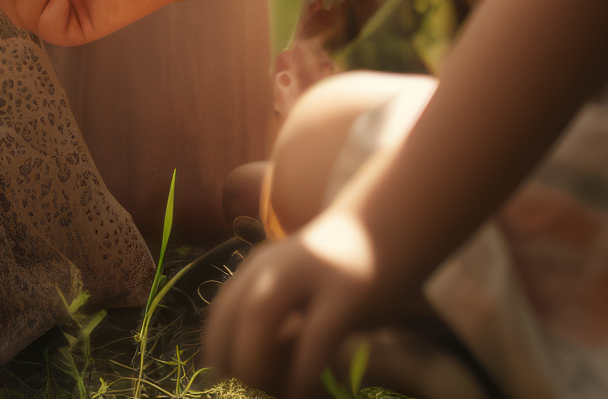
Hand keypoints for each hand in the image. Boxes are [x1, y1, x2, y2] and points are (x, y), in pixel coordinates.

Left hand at [203, 211, 412, 396]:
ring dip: (254, 367)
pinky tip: (297, 396)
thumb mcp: (305, 294)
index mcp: (259, 268)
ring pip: (259, 319)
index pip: (222, 314)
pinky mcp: (348, 292)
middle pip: (232, 316)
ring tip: (266, 397)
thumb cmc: (348, 275)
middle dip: (232, 363)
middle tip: (241, 396)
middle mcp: (275, 266)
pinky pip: (313, 339)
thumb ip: (282, 326)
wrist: (391, 226)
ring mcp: (309, 274)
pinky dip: (299, 374)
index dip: (217, 354)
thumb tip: (260, 375)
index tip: (221, 385)